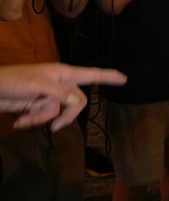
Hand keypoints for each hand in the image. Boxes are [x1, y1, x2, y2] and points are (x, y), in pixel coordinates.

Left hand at [0, 63, 126, 130]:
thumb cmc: (12, 82)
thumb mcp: (36, 85)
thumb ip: (60, 93)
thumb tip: (79, 102)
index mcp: (62, 73)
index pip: (91, 74)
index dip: (108, 77)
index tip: (124, 79)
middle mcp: (59, 84)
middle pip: (76, 102)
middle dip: (64, 116)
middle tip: (54, 127)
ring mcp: (48, 95)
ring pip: (58, 112)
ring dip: (40, 119)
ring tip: (23, 118)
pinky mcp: (37, 105)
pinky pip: (44, 117)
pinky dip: (31, 121)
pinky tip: (19, 121)